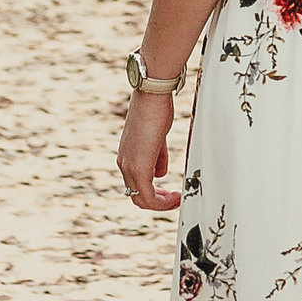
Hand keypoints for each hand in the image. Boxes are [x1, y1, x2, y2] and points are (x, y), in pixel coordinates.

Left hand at [118, 83, 181, 212]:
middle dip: (158, 202)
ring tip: (177, 199)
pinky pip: (147, 195)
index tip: (169, 193)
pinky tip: (175, 197)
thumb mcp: (156, 138)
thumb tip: (160, 173)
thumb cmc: (155, 111)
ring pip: (141, 199)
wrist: (151, 97)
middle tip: (175, 199)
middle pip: (137, 197)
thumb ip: (157, 157)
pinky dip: (161, 201)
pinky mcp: (138, 167)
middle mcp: (124, 163)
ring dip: (161, 203)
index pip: (135, 186)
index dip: (153, 194)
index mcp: (126, 156)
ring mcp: (129, 166)